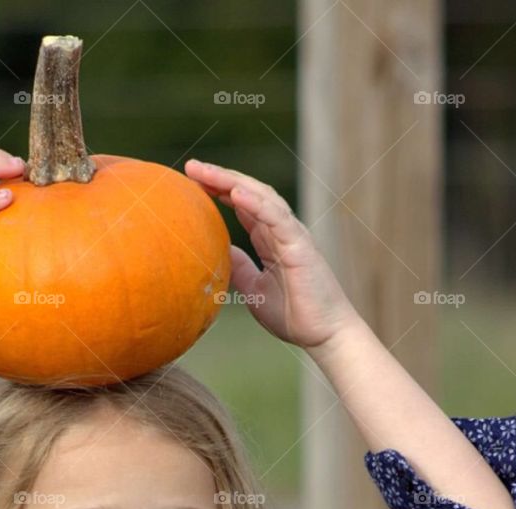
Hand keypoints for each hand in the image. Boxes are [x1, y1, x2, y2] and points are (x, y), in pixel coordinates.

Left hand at [184, 159, 360, 350]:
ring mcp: (292, 235)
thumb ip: (239, 268)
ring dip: (231, 181)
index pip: (242, 206)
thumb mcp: (254, 289)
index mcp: (270, 240)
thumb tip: (218, 252)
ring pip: (260, 197)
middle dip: (219, 178)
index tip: (191, 183)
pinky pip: (276, 218)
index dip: (218, 191)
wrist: (324, 334)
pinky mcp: (300, 245)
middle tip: (191, 167)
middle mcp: (281, 230)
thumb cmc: (294, 314)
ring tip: (205, 172)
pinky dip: (255, 203)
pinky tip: (234, 192)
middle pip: (248, 193)